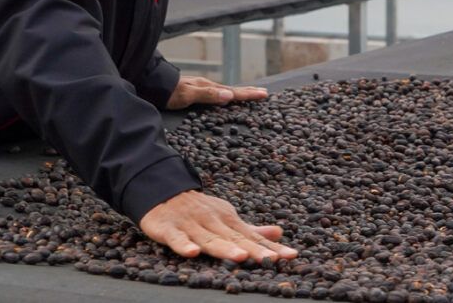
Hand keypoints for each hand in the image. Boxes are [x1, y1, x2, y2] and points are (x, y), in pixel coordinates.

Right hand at [139, 190, 297, 262]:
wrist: (161, 192)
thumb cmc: (198, 210)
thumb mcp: (226, 216)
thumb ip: (251, 229)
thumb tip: (280, 233)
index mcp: (227, 219)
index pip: (252, 236)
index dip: (271, 247)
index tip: (291, 256)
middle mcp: (212, 221)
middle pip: (234, 238)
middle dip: (253, 249)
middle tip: (271, 260)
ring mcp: (191, 224)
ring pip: (209, 238)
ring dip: (224, 247)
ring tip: (240, 257)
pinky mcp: (169, 229)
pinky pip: (177, 238)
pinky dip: (184, 245)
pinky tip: (193, 253)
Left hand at [166, 74, 267, 108]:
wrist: (151, 84)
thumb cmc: (168, 92)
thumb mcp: (188, 95)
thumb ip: (208, 95)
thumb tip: (229, 96)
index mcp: (208, 87)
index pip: (232, 92)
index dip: (248, 94)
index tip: (263, 94)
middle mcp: (206, 86)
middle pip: (231, 90)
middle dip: (247, 92)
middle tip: (262, 93)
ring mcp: (200, 87)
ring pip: (224, 90)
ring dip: (238, 93)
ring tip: (248, 94)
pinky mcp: (194, 91)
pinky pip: (215, 93)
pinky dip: (225, 95)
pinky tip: (223, 97)